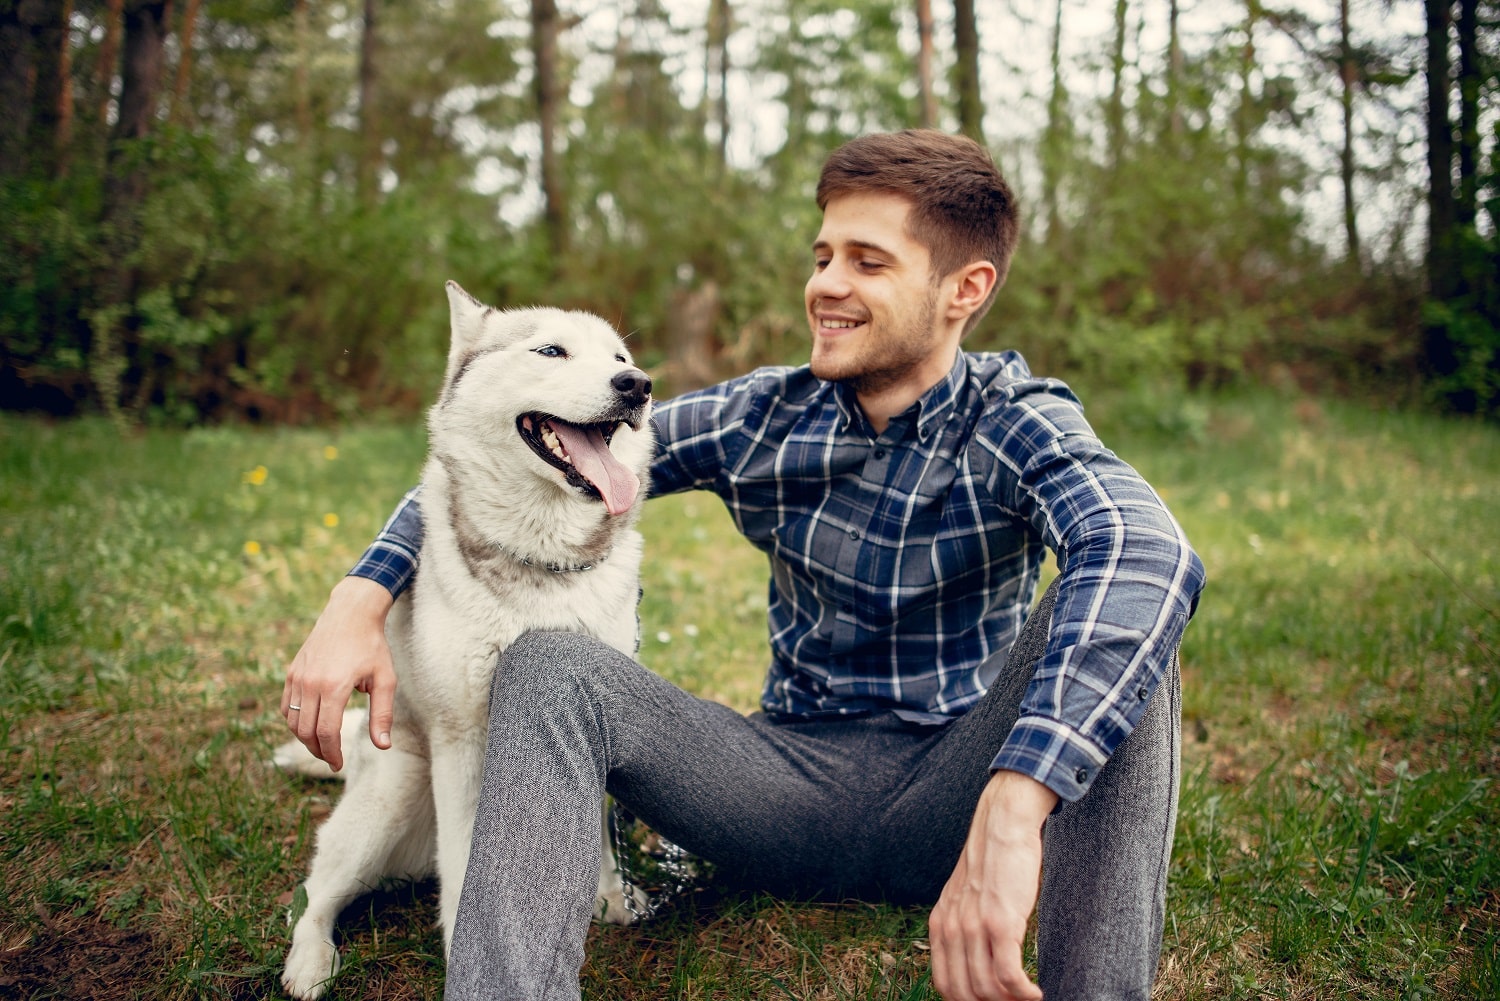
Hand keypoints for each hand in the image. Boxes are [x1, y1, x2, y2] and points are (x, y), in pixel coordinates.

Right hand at [281, 575, 396, 770]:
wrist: (350, 614)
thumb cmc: (372, 646)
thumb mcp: (385, 679)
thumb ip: (382, 714)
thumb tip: (383, 745)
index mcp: (334, 686)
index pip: (326, 732)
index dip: (332, 754)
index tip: (339, 765)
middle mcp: (311, 683)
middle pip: (307, 731)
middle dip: (319, 751)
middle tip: (332, 760)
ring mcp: (298, 677)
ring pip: (294, 722)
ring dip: (306, 739)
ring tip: (323, 746)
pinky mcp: (292, 672)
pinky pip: (287, 707)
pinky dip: (295, 722)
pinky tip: (310, 726)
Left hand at [929, 770, 1058, 1000]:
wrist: (1002, 826)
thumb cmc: (993, 861)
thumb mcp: (964, 896)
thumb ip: (962, 926)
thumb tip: (975, 963)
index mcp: (939, 924)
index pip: (944, 984)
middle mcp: (951, 929)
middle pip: (965, 994)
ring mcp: (975, 928)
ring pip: (989, 990)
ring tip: (1027, 998)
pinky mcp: (1001, 924)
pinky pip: (1009, 976)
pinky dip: (1024, 993)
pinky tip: (1036, 993)